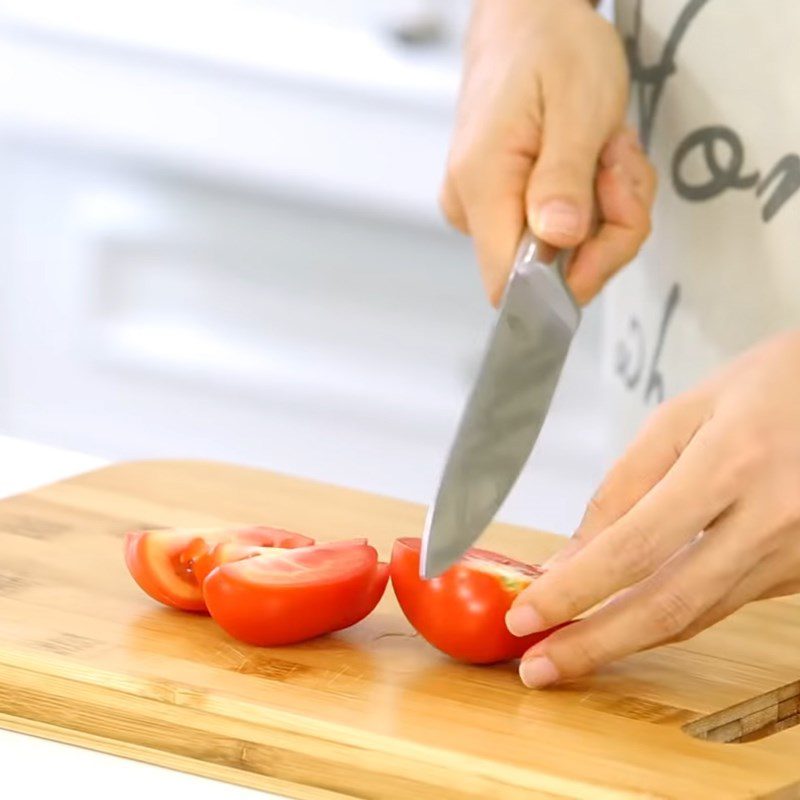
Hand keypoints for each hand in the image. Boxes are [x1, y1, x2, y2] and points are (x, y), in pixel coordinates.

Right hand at [440, 0, 655, 304]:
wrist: (528, 21)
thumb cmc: (549, 48)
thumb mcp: (578, 103)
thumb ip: (566, 177)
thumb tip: (559, 238)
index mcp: (482, 185)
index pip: (509, 283)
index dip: (567, 280)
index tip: (604, 226)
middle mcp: (474, 208)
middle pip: (548, 273)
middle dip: (605, 232)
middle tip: (615, 170)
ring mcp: (486, 210)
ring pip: (564, 254)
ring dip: (606, 212)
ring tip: (603, 152)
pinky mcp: (504, 207)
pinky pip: (560, 233)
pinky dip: (594, 205)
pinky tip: (592, 162)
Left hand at [506, 331, 799, 686]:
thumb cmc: (768, 388)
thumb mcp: (684, 415)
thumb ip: (624, 485)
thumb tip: (569, 556)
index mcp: (730, 465)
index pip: (635, 547)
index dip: (575, 590)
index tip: (527, 615)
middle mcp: (770, 521)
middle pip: (669, 604)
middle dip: (595, 644)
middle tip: (540, 669)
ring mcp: (794, 556)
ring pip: (698, 615)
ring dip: (627, 639)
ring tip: (570, 650)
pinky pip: (722, 603)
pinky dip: (669, 616)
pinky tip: (627, 619)